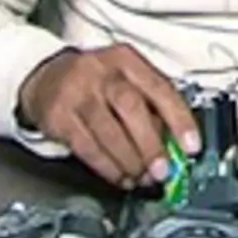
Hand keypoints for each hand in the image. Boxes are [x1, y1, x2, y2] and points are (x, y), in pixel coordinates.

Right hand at [18, 44, 200, 189]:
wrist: (46, 77)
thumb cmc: (96, 82)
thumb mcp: (126, 79)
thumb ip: (151, 106)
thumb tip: (175, 144)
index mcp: (126, 60)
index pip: (159, 87)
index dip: (179, 119)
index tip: (192, 145)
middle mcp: (101, 72)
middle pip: (131, 107)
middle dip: (150, 144)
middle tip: (162, 170)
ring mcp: (76, 92)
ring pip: (108, 131)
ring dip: (129, 161)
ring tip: (141, 177)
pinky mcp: (57, 115)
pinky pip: (86, 146)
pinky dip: (107, 167)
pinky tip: (119, 176)